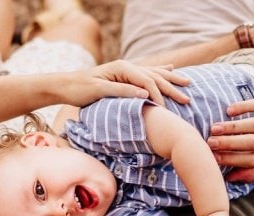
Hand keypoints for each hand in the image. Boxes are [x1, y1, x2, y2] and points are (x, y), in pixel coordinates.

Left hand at [60, 60, 190, 106]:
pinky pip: (148, 74)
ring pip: (154, 74)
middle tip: (188, 99)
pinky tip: (170, 69)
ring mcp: (126, 69)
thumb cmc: (80, 89)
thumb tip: (145, 95)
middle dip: (172, 88)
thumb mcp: (100, 91)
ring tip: (187, 83)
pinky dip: (161, 73)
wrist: (65, 84)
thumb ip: (123, 91)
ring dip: (171, 80)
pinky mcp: (125, 75)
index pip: (147, 81)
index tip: (166, 110)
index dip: (158, 95)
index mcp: (122, 68)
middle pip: (155, 77)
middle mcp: (127, 66)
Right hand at [208, 95, 253, 181]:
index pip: (252, 160)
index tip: (213, 158)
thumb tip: (229, 179)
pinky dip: (245, 107)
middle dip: (230, 144)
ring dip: (233, 127)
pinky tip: (229, 110)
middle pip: (252, 143)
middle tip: (210, 143)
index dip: (232, 160)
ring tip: (214, 128)